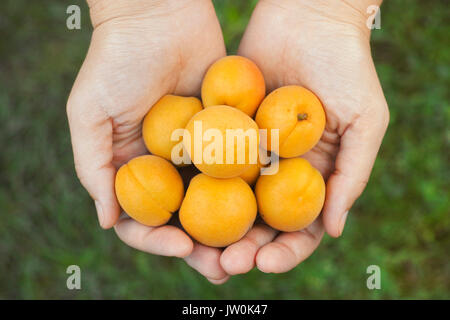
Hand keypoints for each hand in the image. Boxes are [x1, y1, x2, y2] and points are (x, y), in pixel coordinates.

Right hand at [67, 0, 229, 281]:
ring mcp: (199, 153)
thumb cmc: (117, 62)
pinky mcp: (227, 134)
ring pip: (217, 201)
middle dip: (203, 248)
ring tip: (252, 252)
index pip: (143, 220)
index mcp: (134, 169)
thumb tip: (108, 221)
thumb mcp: (90, 113)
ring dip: (233, 230)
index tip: (181, 248)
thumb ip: (94, 168)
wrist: (159, 16)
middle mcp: (167, 167)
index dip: (158, 242)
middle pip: (185, 220)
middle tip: (225, 268)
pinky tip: (268, 208)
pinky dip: (252, 189)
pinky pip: (240, 166)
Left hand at [217, 0, 388, 276]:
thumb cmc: (347, 66)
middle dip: (244, 248)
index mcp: (313, 175)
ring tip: (198, 247)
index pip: (299, 228)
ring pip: (228, 200)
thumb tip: (332, 231)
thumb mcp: (365, 120)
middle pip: (258, 222)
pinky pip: (209, 159)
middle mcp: (278, 170)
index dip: (285, 251)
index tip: (267, 263)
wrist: (308, 16)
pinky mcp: (224, 128)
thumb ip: (353, 175)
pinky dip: (197, 181)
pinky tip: (182, 201)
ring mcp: (249, 151)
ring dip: (214, 228)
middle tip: (226, 264)